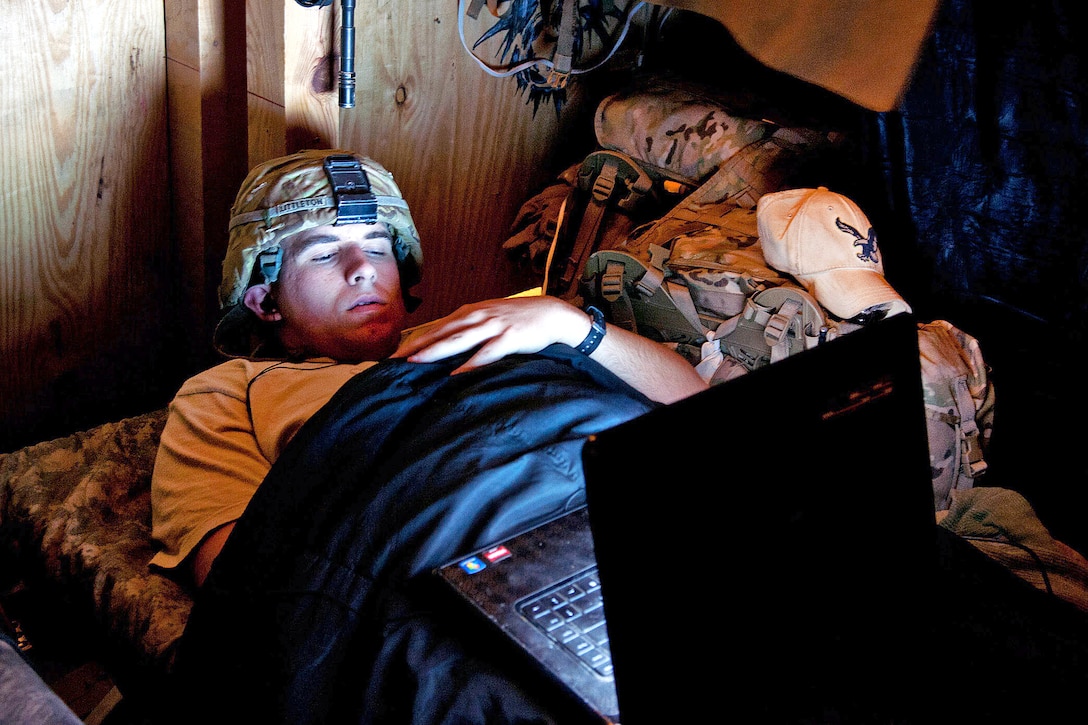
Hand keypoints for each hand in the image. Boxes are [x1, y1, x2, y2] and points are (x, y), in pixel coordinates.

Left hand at [393, 296, 591, 374]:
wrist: (551, 313)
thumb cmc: (518, 318)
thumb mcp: (488, 317)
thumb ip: (467, 328)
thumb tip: (444, 343)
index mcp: (470, 312)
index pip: (435, 327)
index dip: (414, 340)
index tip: (394, 354)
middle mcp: (477, 316)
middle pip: (441, 332)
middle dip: (416, 346)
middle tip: (394, 360)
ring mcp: (493, 326)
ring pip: (458, 340)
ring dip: (436, 351)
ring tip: (416, 362)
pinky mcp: (509, 338)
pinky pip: (487, 353)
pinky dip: (471, 363)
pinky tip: (457, 374)